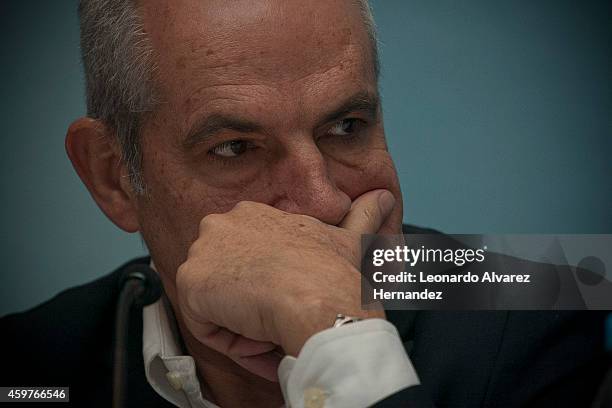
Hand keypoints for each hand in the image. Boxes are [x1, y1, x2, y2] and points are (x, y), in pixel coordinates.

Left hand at [175, 189, 395, 380]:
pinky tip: (261, 338)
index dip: (269, 289)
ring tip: (275, 334)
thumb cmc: (334, 272)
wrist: (318, 297)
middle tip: (282, 324)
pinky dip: (232, 342)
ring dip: (246, 327)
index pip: (247, 261)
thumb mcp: (349, 239)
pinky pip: (205, 325)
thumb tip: (384, 195)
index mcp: (250, 214)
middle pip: (228, 282)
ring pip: (217, 306)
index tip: (290, 306)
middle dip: (253, 308)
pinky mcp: (190, 283)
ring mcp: (201, 253)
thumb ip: (363, 215)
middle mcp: (219, 226)